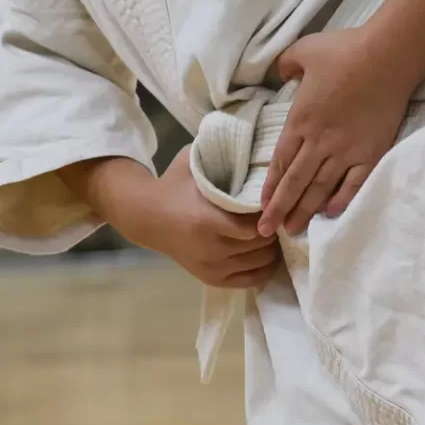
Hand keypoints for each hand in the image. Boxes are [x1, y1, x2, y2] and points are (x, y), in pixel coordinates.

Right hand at [126, 148, 280, 288]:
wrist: (146, 216)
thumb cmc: (174, 185)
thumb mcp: (194, 162)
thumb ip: (222, 153)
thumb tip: (254, 142)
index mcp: (208, 221)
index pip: (256, 227)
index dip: (270, 215)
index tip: (275, 201)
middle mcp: (211, 249)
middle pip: (261, 247)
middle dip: (274, 231)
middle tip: (279, 216)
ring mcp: (211, 267)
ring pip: (260, 263)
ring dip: (271, 248)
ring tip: (272, 231)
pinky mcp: (210, 278)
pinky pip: (250, 281)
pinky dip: (263, 268)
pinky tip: (265, 253)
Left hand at [261, 28, 416, 236]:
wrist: (387, 56)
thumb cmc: (345, 51)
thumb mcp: (303, 50)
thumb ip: (285, 65)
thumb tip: (279, 74)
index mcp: (301, 120)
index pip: (281, 162)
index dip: (270, 187)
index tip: (261, 207)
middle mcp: (320, 141)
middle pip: (296, 183)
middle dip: (280, 209)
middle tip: (268, 232)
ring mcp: (346, 150)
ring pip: (320, 188)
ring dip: (306, 210)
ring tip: (294, 230)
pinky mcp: (371, 152)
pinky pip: (354, 183)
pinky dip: (341, 199)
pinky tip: (331, 213)